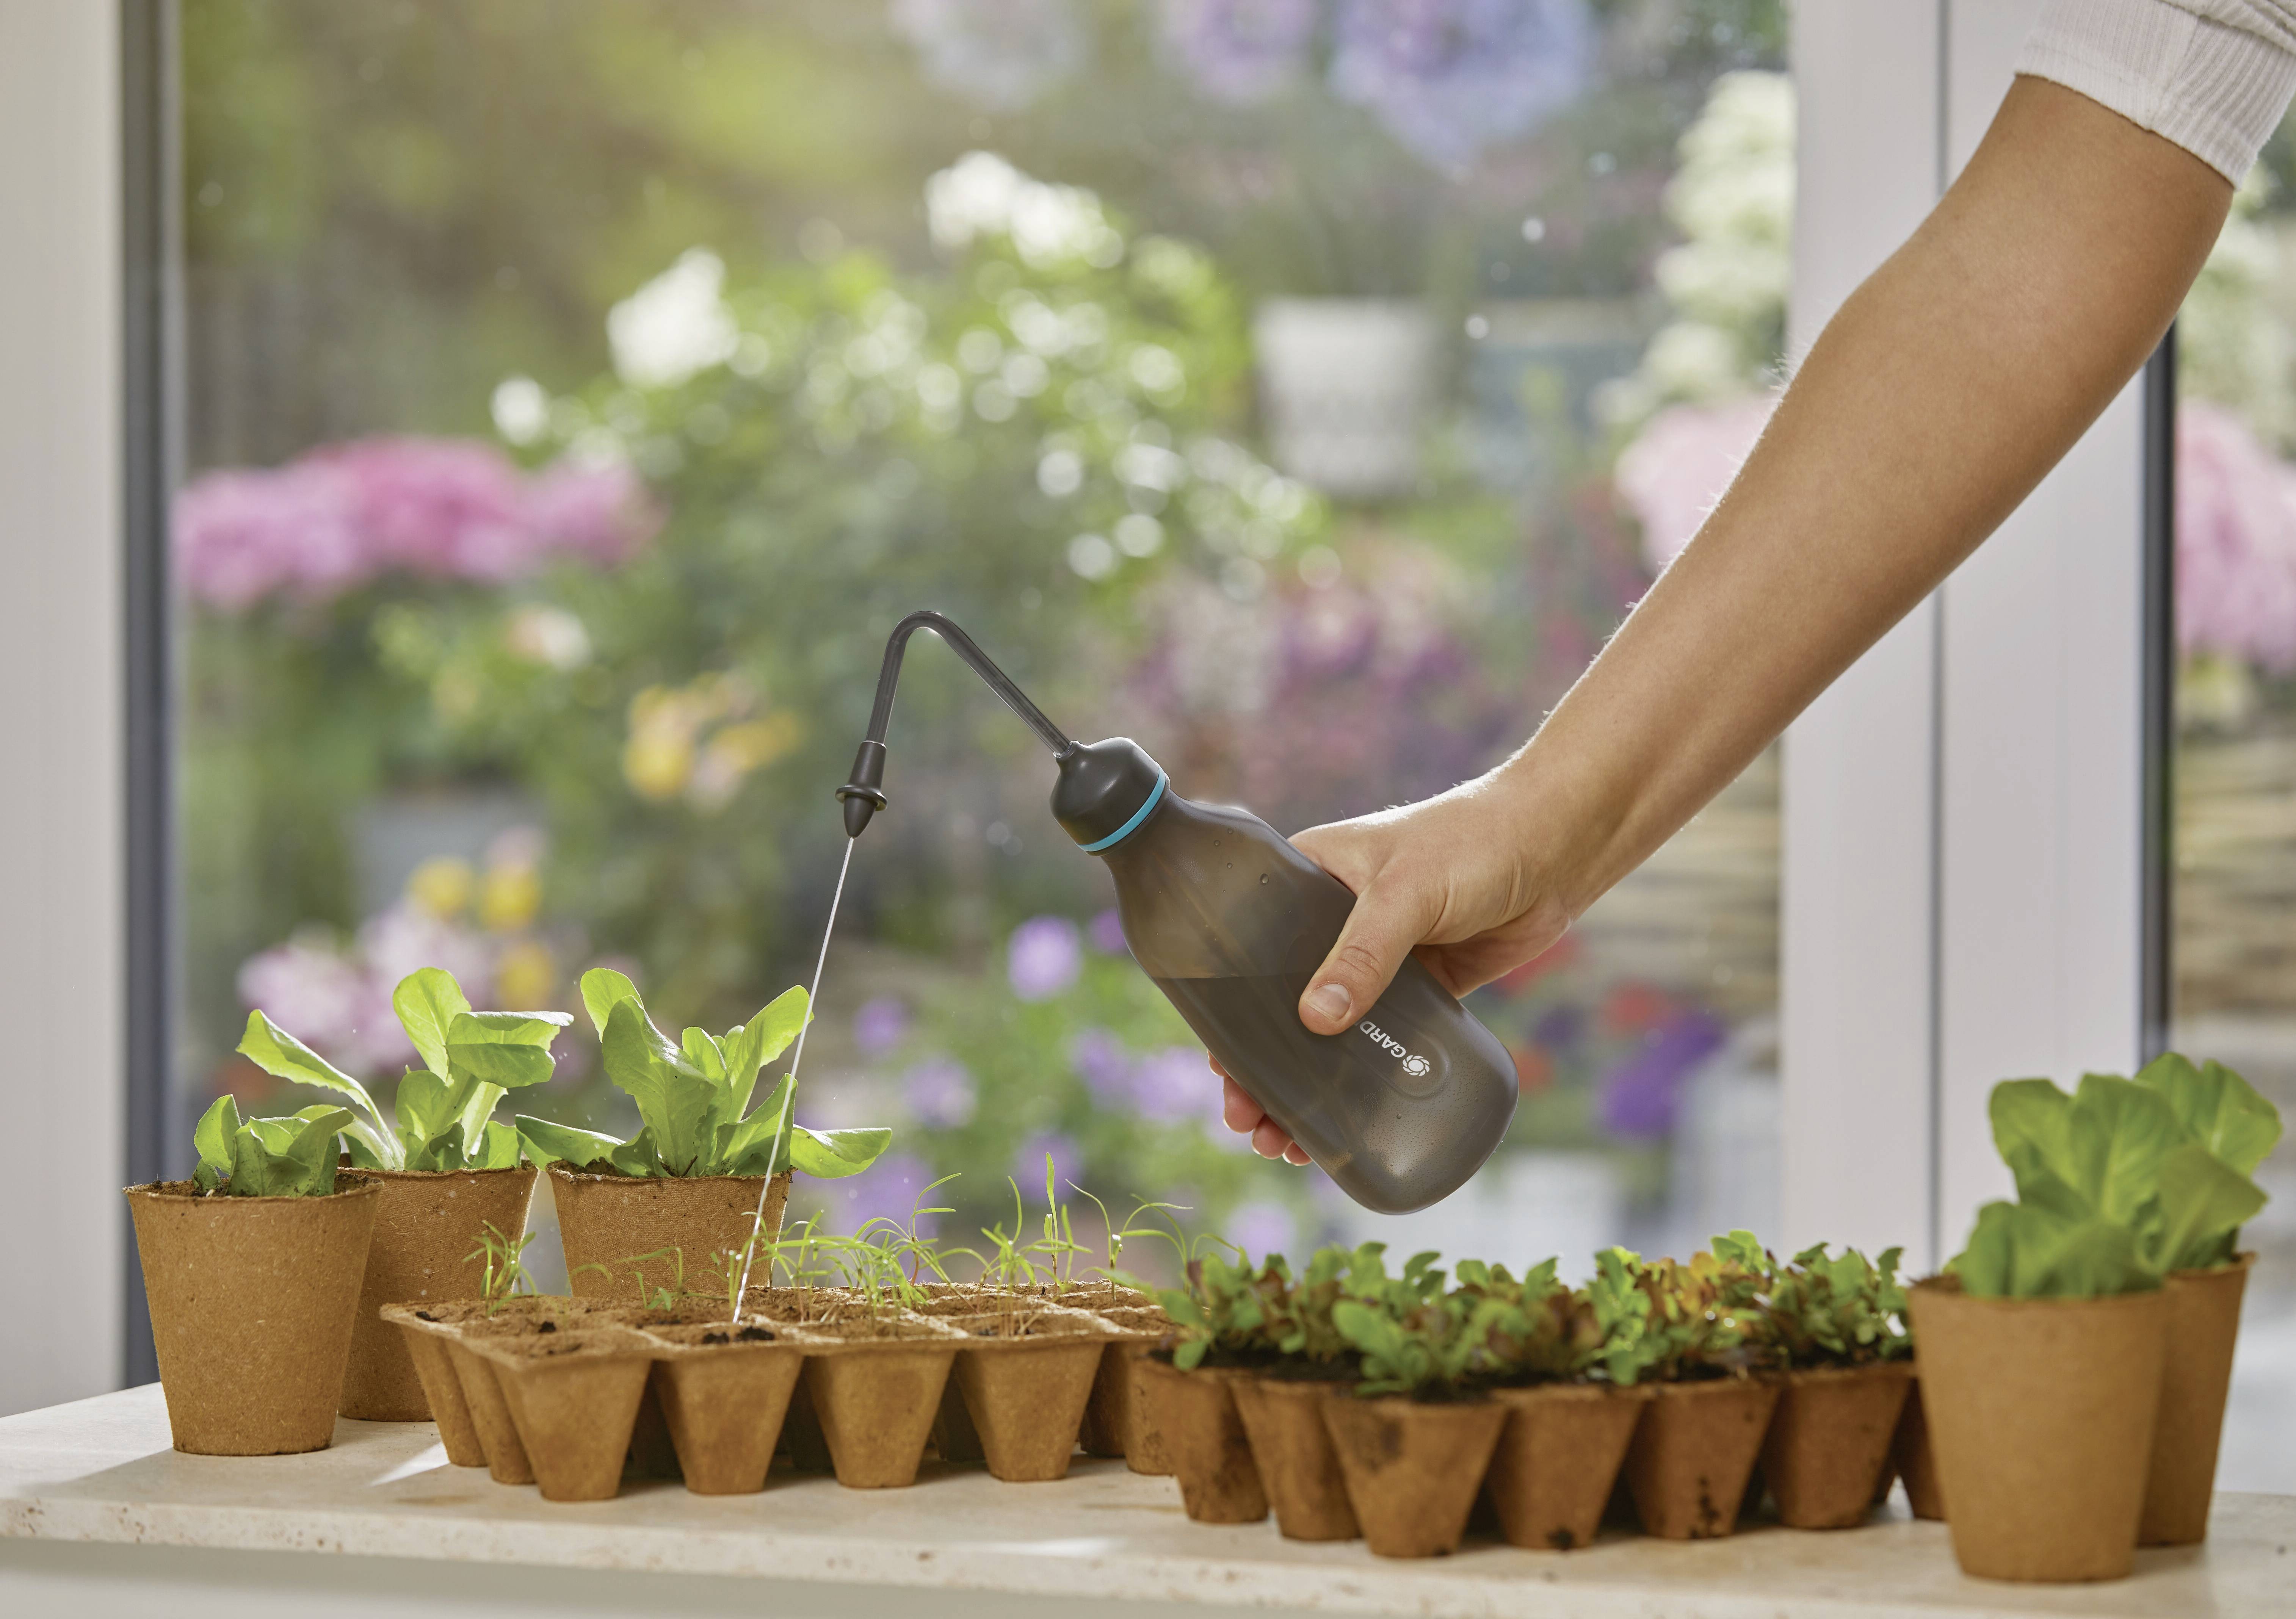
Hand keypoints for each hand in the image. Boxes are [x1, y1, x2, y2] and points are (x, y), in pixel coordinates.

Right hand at [1214, 774, 1569, 1161]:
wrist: (1556, 845)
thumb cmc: (1472, 841)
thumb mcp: (1406, 892)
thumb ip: (1363, 954)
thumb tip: (1316, 1020)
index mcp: (1310, 879)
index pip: (1250, 952)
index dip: (1231, 1013)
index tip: (1221, 1066)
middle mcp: (1334, 922)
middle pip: (1283, 1005)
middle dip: (1261, 1068)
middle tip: (1248, 1122)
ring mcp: (1379, 959)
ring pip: (1329, 1033)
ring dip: (1306, 1086)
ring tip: (1284, 1142)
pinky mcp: (1423, 988)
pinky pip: (1380, 1042)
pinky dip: (1359, 1082)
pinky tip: (1343, 1122)